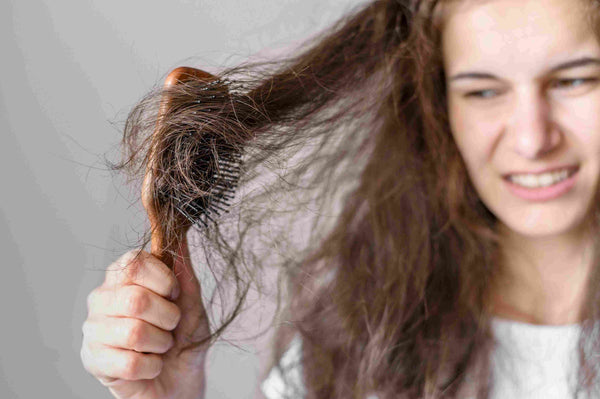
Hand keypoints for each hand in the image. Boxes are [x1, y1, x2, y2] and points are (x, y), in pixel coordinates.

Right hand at [81, 242, 209, 398]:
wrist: (180, 378)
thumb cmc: (183, 337)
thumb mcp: (191, 300)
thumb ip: (182, 268)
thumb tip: (178, 234)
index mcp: (122, 277)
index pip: (134, 263)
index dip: (164, 281)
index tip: (175, 295)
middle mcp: (102, 298)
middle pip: (135, 299)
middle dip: (167, 317)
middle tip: (170, 325)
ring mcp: (93, 330)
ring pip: (133, 333)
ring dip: (161, 344)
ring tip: (160, 346)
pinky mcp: (92, 361)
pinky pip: (130, 364)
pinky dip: (152, 367)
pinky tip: (150, 365)